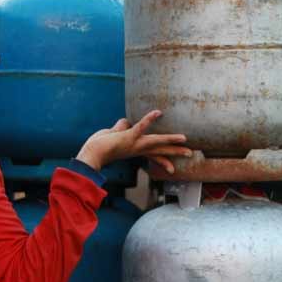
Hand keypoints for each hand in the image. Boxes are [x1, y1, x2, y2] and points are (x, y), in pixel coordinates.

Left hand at [76, 111, 190, 174]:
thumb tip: (125, 120)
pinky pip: (140, 127)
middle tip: (191, 153)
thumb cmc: (99, 146)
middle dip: (175, 151)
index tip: (173, 168)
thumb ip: (120, 127)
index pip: (153, 154)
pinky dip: (149, 119)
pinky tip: (158, 112)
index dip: (164, 160)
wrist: (90, 155)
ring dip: (170, 139)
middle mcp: (137, 148)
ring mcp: (134, 143)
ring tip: (184, 138)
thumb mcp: (112, 135)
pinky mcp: (128, 137)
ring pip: (156, 141)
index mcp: (135, 149)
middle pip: (160, 149)